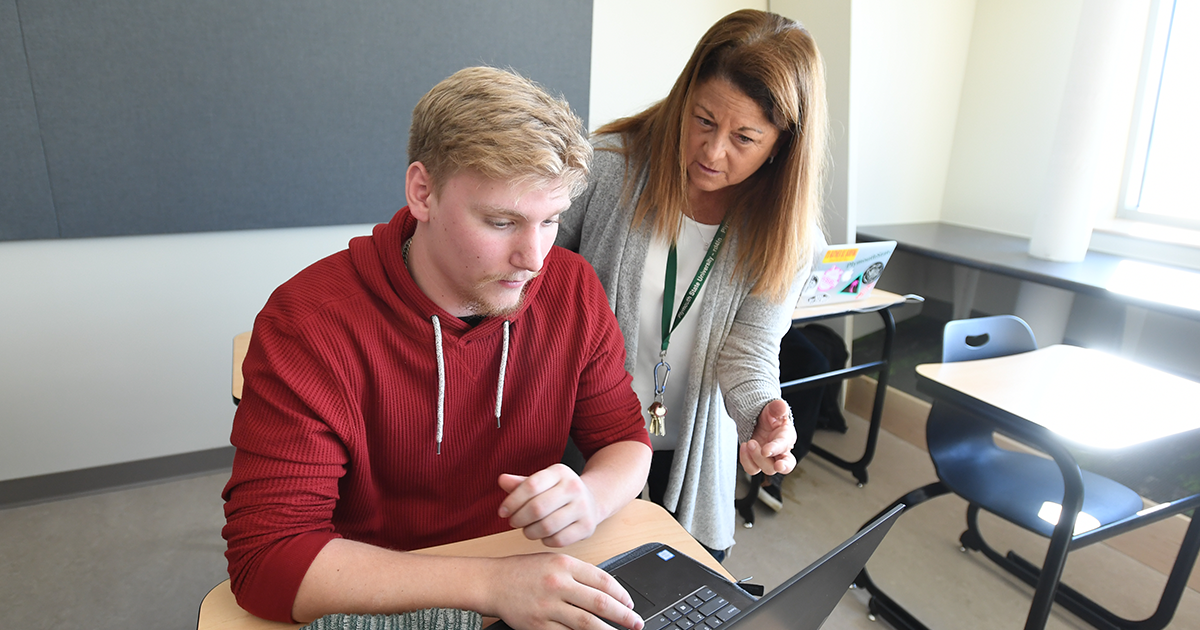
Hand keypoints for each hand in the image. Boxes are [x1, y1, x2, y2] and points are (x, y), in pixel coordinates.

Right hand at [486, 553, 642, 629]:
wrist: (492, 582)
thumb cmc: (523, 571)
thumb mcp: (552, 561)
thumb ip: (579, 573)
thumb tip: (607, 590)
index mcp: (564, 565)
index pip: (602, 580)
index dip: (621, 594)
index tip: (630, 603)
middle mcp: (558, 584)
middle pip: (599, 603)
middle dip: (623, 615)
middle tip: (636, 622)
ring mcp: (548, 606)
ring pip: (586, 623)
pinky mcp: (538, 625)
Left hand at [498, 464, 601, 547]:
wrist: (591, 501)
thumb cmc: (558, 492)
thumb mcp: (541, 483)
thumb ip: (520, 483)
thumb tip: (502, 480)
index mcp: (560, 472)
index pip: (531, 486)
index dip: (512, 501)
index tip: (502, 512)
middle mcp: (574, 487)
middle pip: (537, 508)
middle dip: (519, 519)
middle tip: (513, 522)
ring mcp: (583, 507)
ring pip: (546, 527)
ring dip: (530, 532)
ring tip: (527, 529)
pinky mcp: (587, 527)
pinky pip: (558, 540)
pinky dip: (545, 540)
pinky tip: (543, 535)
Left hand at [738, 399, 796, 475]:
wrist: (760, 420)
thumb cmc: (771, 416)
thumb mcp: (773, 408)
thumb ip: (778, 407)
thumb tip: (781, 406)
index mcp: (787, 438)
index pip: (784, 447)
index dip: (775, 449)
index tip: (765, 450)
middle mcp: (781, 452)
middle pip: (783, 466)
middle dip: (773, 464)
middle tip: (762, 453)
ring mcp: (769, 459)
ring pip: (767, 469)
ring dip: (755, 459)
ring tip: (748, 443)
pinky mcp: (758, 462)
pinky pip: (752, 468)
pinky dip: (746, 460)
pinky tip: (744, 447)